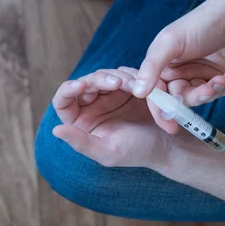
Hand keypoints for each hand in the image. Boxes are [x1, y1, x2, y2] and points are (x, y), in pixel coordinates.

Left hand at [52, 67, 192, 168]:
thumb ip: (81, 142)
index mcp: (81, 122)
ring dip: (121, 77)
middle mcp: (92, 105)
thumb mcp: (108, 152)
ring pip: (106, 74)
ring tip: (137, 89)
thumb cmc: (137, 152)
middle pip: (87, 82)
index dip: (68, 89)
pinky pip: (125, 73)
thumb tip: (56, 130)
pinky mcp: (128, 86)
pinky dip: (133, 76)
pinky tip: (143, 86)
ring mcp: (110, 94)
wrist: (168, 145)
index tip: (81, 85)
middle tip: (118, 83)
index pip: (63, 101)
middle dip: (101, 79)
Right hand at [131, 0, 224, 104]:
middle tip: (207, 90)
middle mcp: (176, 72)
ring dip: (211, 92)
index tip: (170, 127)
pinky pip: (217, 92)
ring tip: (221, 80)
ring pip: (198, 97)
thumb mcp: (170, 43)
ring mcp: (196, 75)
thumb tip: (138, 93)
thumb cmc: (199, 24)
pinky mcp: (215, 77)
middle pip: (179, 99)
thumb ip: (152, 68)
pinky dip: (224, 87)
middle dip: (194, 97)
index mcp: (160, 64)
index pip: (155, 94)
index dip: (161, 111)